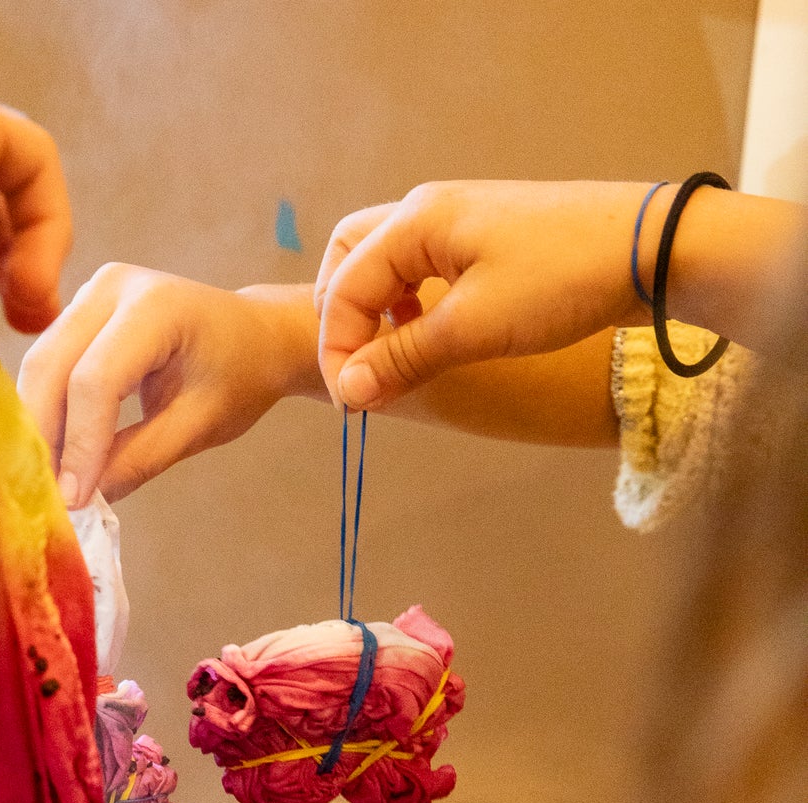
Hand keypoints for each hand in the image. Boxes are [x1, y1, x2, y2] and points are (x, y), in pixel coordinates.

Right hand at [18, 266, 321, 503]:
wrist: (253, 338)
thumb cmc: (238, 378)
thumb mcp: (197, 427)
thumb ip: (138, 460)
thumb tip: (78, 500)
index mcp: (156, 306)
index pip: (96, 379)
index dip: (79, 443)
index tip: (71, 501)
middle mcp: (111, 287)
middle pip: (51, 366)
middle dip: (43, 437)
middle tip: (44, 499)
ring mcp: (89, 295)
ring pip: (39, 367)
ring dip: (37, 429)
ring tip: (47, 484)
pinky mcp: (77, 314)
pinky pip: (46, 367)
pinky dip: (44, 414)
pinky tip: (52, 456)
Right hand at [315, 180, 663, 410]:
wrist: (651, 250)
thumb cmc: (560, 280)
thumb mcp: (474, 327)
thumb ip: (403, 358)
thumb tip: (348, 394)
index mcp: (416, 222)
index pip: (345, 288)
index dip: (338, 349)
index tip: (352, 403)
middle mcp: (428, 212)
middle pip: (351, 258)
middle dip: (344, 318)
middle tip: (359, 370)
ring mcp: (458, 223)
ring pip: (385, 264)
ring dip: (376, 312)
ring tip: (392, 356)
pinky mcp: (485, 241)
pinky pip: (421, 270)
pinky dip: (409, 305)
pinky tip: (430, 335)